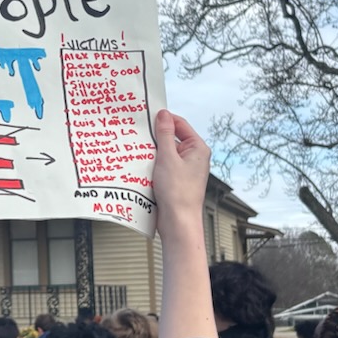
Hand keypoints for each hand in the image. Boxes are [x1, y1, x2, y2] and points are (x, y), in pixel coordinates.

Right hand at [150, 110, 209, 235]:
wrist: (178, 222)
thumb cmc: (178, 193)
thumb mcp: (168, 157)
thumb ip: (165, 134)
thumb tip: (163, 115)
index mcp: (198, 148)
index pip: (180, 124)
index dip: (164, 119)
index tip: (147, 116)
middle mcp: (194, 158)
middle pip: (172, 138)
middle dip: (156, 138)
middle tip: (139, 134)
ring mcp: (185, 170)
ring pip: (165, 153)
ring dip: (152, 153)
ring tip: (139, 152)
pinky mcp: (175, 180)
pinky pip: (162, 166)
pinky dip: (152, 165)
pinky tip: (141, 166)